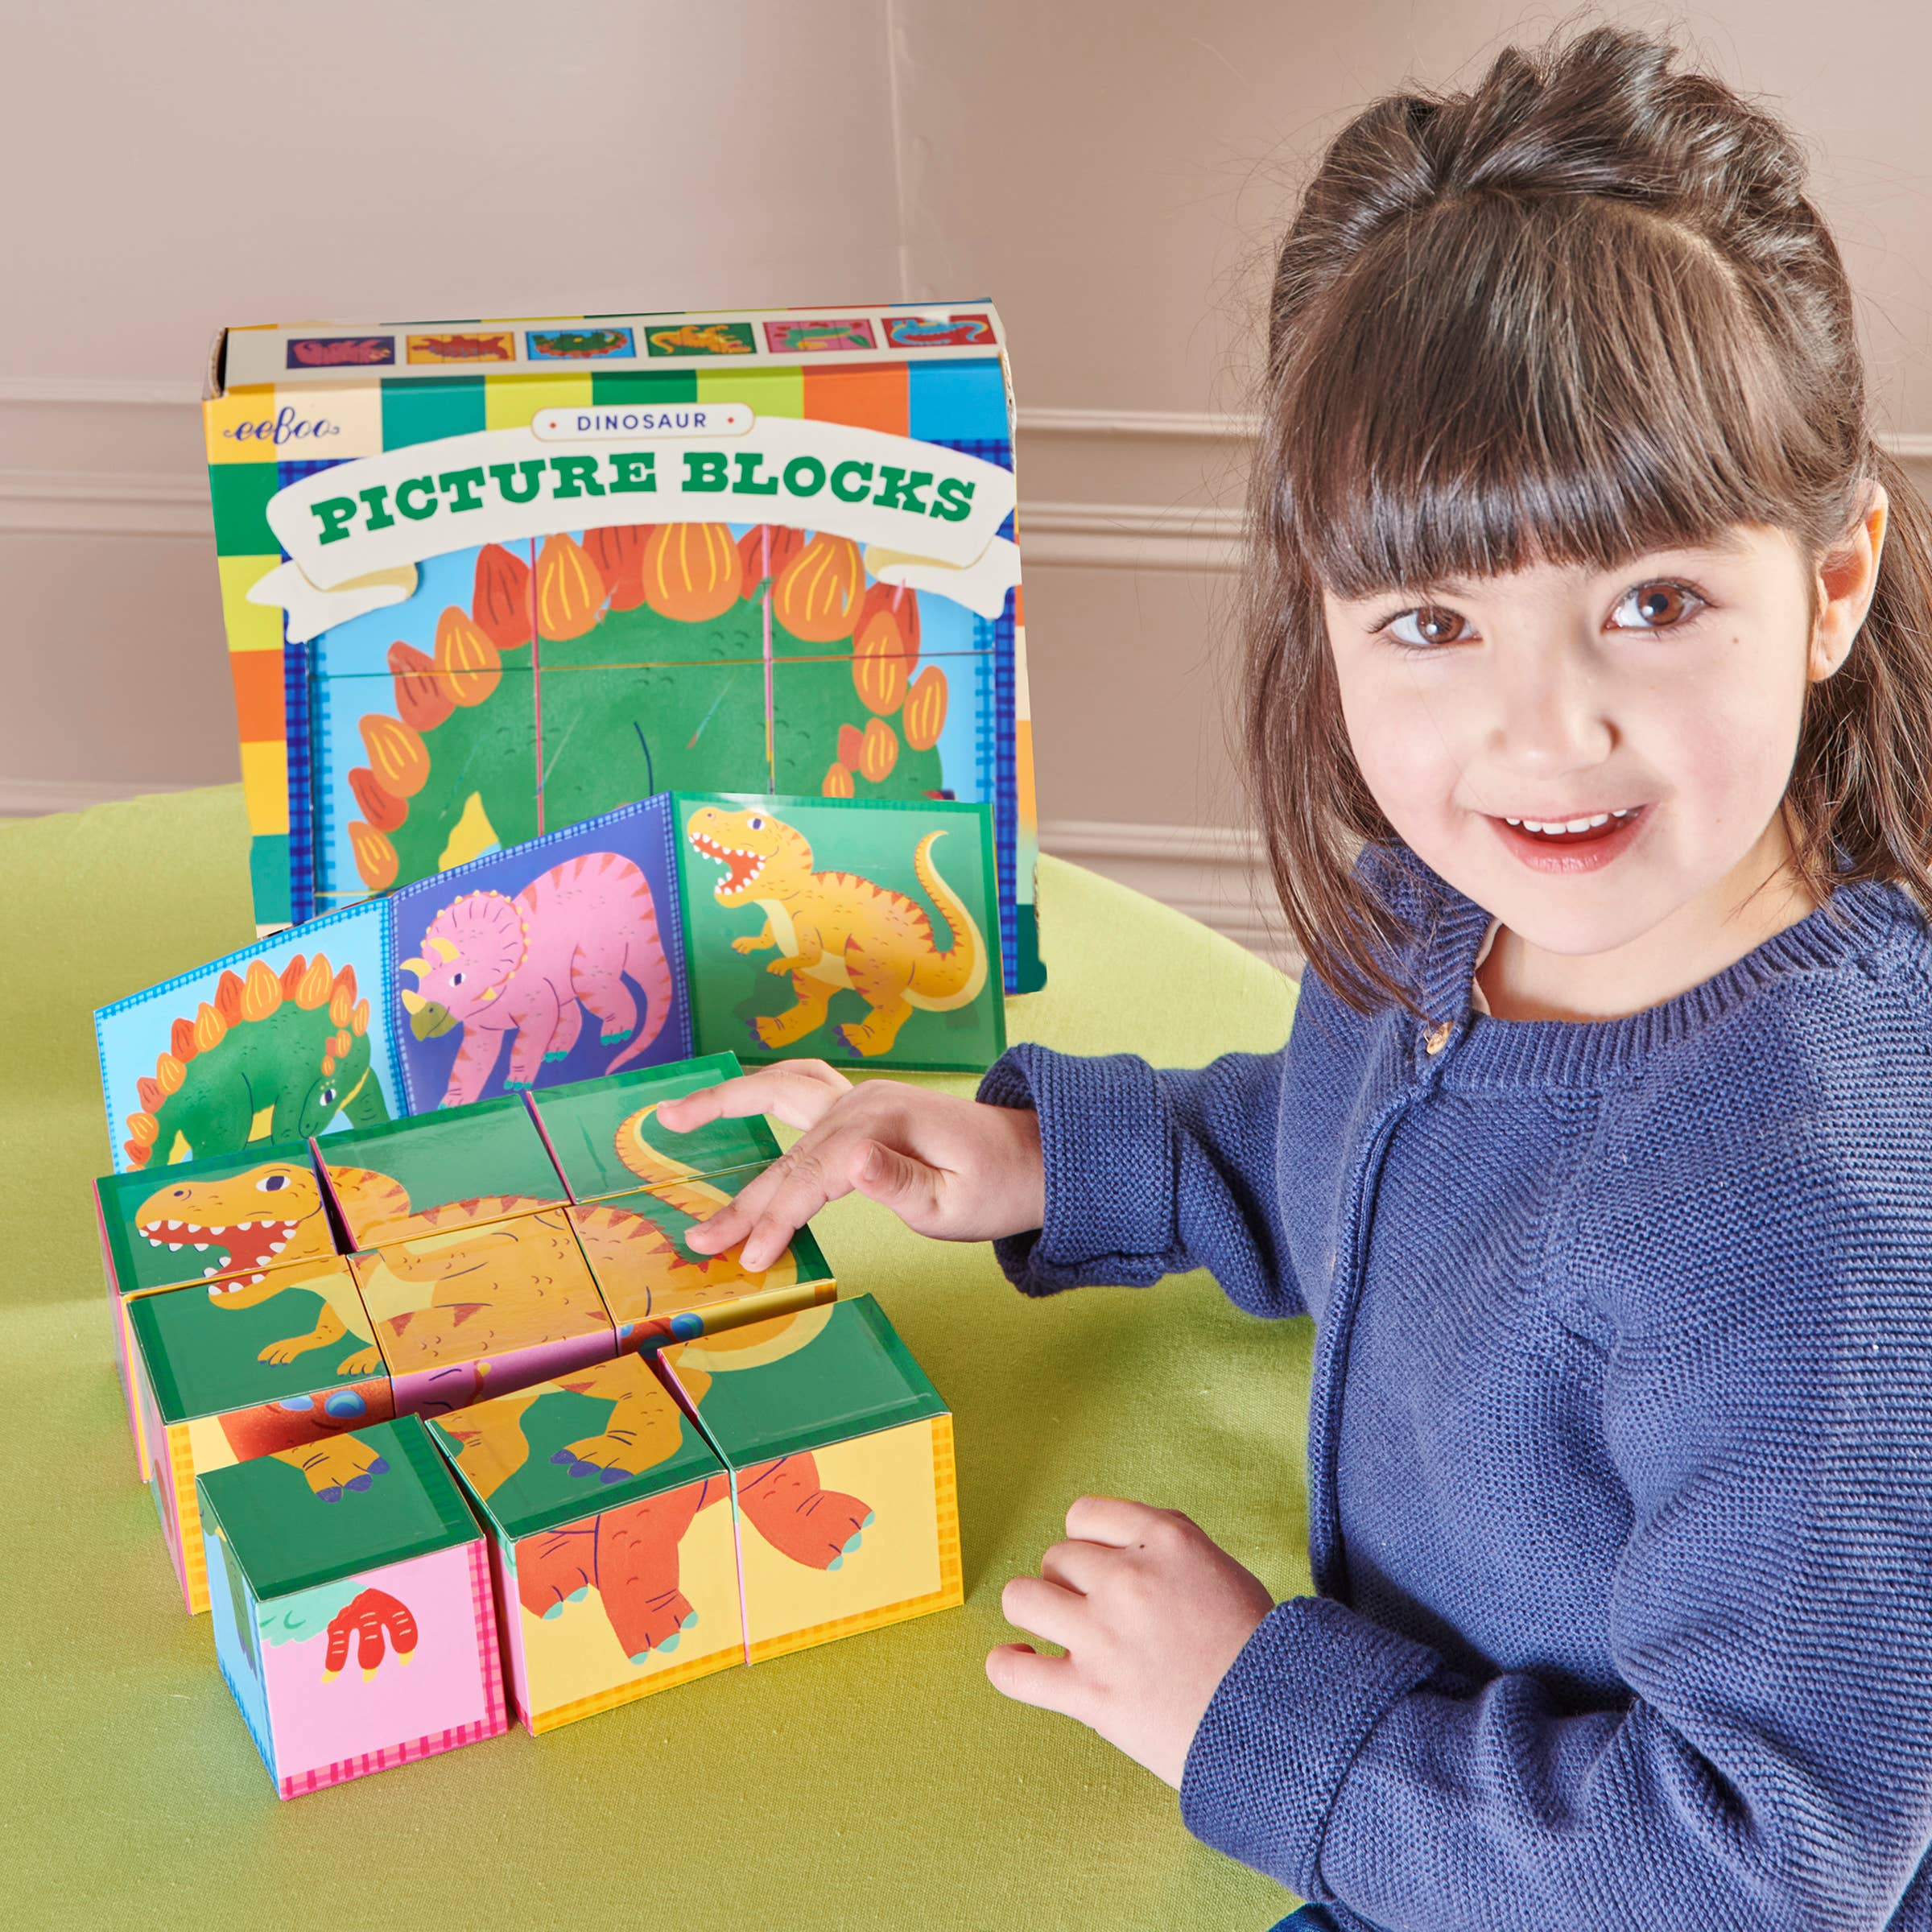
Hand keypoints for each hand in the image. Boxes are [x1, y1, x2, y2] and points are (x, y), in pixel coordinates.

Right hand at [653, 1060, 1045, 1270]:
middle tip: (699, 1238)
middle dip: (741, 1199)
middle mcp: (864, 1102)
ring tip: (670, 1118)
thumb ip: (898, 1185)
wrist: (1034, 1157)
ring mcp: (860, 1097)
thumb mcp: (956, 1203)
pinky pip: (796, 1088)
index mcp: (884, 1125)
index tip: (750, 1259)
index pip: (813, 1176)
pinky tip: (724, 1100)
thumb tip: (849, 1164)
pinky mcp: (861, 1104)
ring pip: (779, 1101)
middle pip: (788, 1152)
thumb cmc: (997, 1187)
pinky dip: (755, 1093)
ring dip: (724, 1109)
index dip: (777, 1218)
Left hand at [988, 1496, 1274, 1789]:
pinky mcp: (1090, 1693)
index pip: (1086, 1514)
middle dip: (1067, 1580)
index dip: (1086, 1540)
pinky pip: (1014, 1672)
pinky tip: (1017, 1663)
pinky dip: (1007, 1667)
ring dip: (1033, 1611)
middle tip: (1090, 1609)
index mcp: (1165, 1539)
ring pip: (1022, 1598)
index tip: (1096, 1563)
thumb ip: (1168, 1549)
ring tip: (1050, 1629)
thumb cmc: (1259, 1650)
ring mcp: (1103, 1635)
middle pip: (1057, 1556)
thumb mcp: (1222, 1570)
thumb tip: (1122, 1545)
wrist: (1280, 1722)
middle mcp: (1127, 1578)